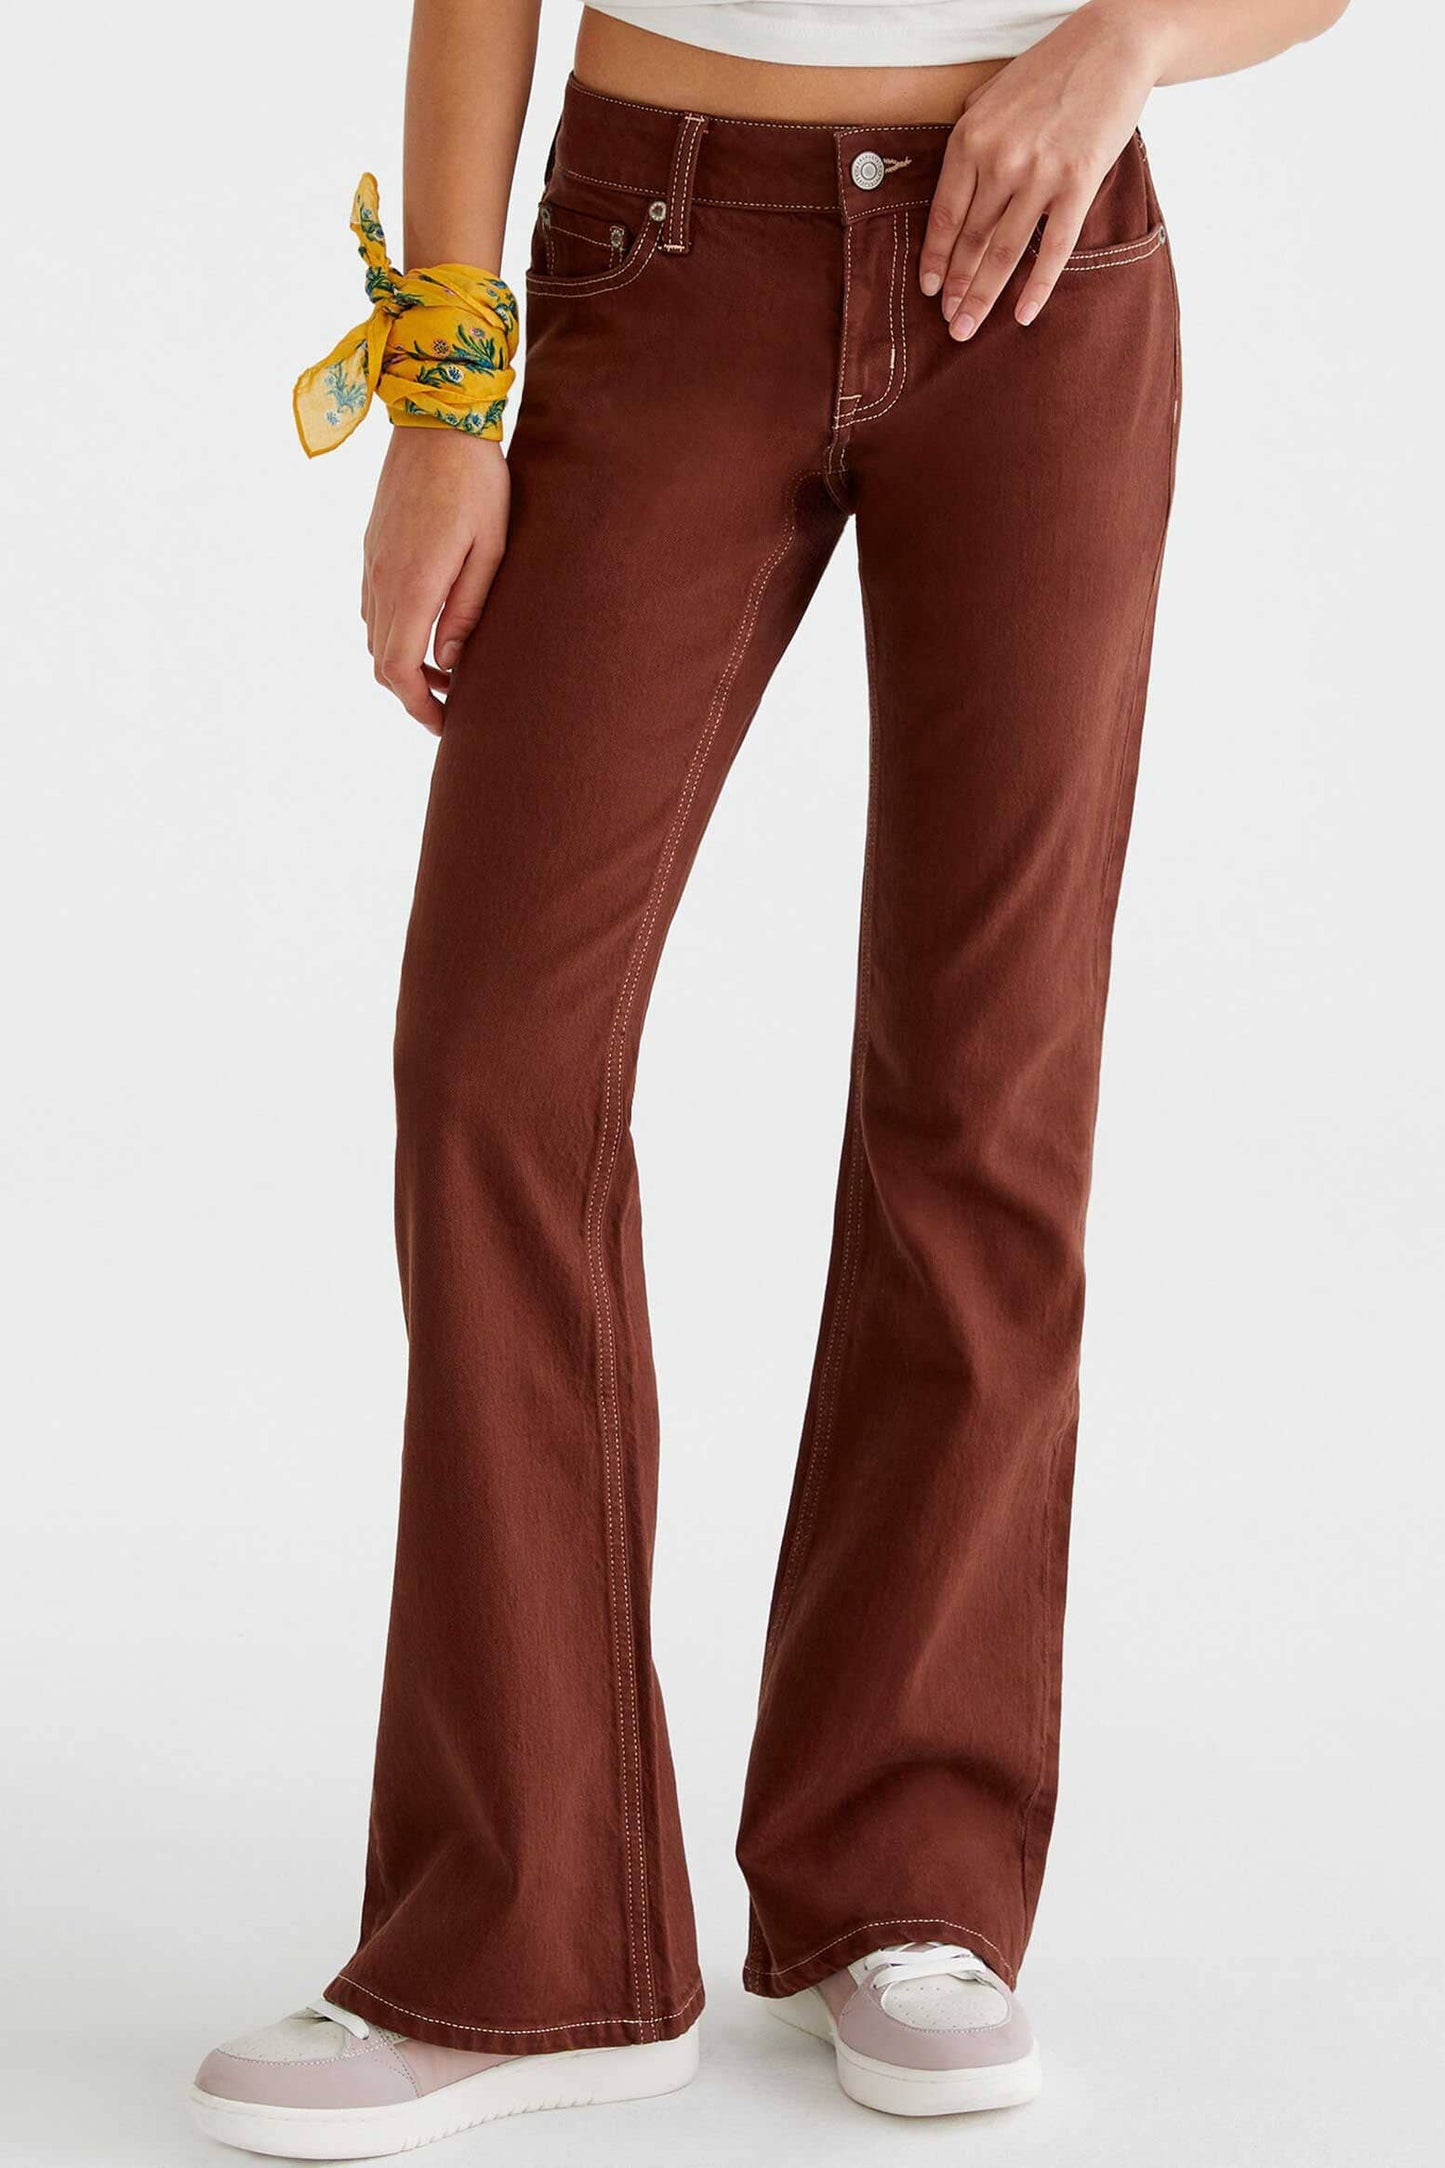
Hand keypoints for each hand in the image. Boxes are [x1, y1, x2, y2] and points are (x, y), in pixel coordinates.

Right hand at [362, 428, 509, 732]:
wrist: (437, 419)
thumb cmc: (477, 483)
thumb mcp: (490, 551)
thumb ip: (467, 611)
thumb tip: (448, 663)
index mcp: (411, 586)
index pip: (397, 670)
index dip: (418, 706)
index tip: (446, 723)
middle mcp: (381, 579)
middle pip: (381, 661)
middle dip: (412, 693)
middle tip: (451, 705)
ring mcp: (372, 562)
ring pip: (375, 636)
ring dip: (404, 663)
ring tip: (447, 670)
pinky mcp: (372, 547)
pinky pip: (374, 607)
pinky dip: (396, 632)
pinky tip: (429, 627)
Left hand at [920, 1, 1167, 339]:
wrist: (1113, 45)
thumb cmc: (1051, 70)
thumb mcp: (992, 94)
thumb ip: (970, 135)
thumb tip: (955, 179)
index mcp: (970, 139)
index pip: (944, 215)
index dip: (934, 259)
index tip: (929, 290)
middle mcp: (1000, 160)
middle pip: (971, 241)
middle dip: (956, 288)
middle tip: (948, 324)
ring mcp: (1039, 174)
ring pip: (1004, 252)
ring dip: (984, 296)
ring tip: (968, 328)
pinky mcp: (1078, 184)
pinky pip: (1053, 249)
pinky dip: (1037, 287)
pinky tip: (1023, 316)